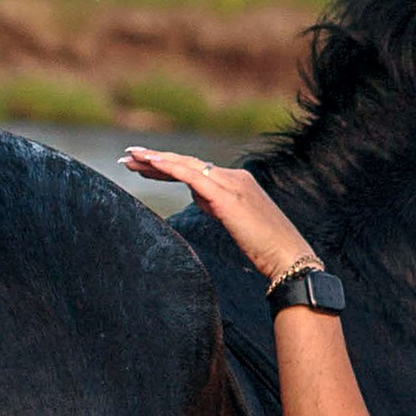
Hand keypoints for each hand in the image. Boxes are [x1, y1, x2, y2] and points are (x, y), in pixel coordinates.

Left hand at [122, 147, 316, 282]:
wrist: (289, 258)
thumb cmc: (266, 248)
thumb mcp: (236, 223)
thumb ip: (216, 206)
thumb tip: (197, 196)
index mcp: (236, 183)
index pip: (195, 170)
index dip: (168, 167)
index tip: (144, 167)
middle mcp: (233, 177)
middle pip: (187, 162)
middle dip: (155, 160)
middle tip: (127, 157)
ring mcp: (231, 184)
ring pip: (186, 164)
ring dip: (155, 160)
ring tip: (130, 159)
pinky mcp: (227, 196)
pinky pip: (192, 176)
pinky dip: (170, 167)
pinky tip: (151, 164)